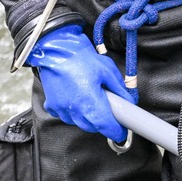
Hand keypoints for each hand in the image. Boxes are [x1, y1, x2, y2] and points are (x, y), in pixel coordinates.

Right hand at [26, 25, 133, 142]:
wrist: (54, 48)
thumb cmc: (79, 57)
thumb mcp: (107, 69)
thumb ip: (119, 89)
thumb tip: (128, 102)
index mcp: (90, 103)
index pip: (107, 127)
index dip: (116, 132)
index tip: (121, 132)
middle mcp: (75, 110)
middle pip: (94, 127)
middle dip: (103, 123)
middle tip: (109, 112)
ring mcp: (62, 109)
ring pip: (79, 123)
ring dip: (88, 118)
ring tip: (91, 100)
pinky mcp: (52, 105)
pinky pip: (66, 116)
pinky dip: (73, 112)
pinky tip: (76, 99)